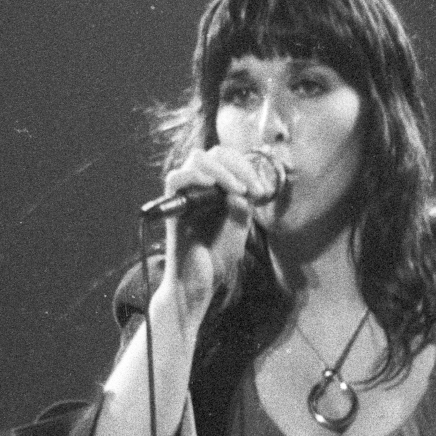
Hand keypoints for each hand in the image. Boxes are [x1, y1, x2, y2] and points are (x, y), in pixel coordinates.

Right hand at [160, 146, 282, 307]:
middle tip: (251, 189)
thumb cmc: (218, 256)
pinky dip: (195, 175)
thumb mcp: (240, 225)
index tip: (261, 191)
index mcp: (217, 189)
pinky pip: (175, 178)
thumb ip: (242, 202)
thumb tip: (241, 187)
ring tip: (236, 188)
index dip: (246, 167)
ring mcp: (186, 195)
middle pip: (212, 153)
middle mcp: (200, 187)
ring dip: (221, 168)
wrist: (201, 282)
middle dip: (237, 165)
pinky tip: (211, 184)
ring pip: (196, 159)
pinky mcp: (173, 207)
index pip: (228, 159)